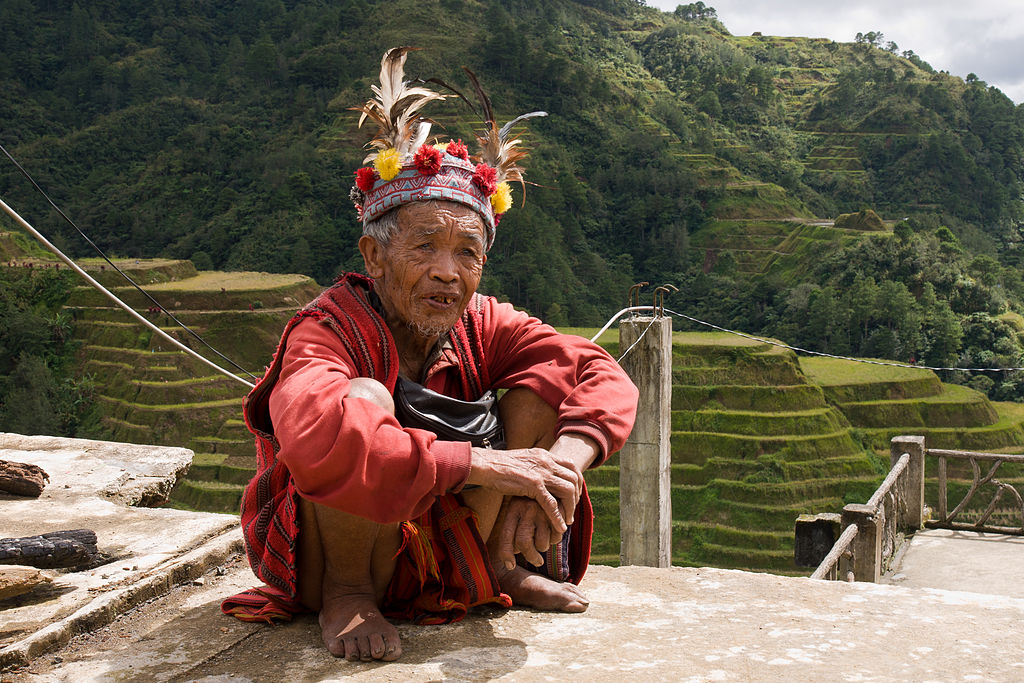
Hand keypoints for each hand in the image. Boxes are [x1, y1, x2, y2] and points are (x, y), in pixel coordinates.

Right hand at [466, 445, 583, 533]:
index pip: (572, 466)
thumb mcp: (524, 460)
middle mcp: (547, 462)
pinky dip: (558, 517)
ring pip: (567, 491)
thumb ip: (536, 466)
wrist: (486, 464)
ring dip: (570, 508)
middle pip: (574, 479)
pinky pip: (551, 504)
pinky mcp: (533, 485)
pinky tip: (559, 527)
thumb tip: (542, 474)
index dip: (577, 482)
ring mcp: (541, 473)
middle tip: (572, 510)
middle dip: (577, 497)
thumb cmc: (499, 465)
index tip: (575, 495)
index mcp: (545, 455)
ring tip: (567, 521)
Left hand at [495, 497, 559, 569]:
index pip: (505, 536)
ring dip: (543, 547)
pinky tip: (554, 530)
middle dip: (531, 557)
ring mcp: (542, 511)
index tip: (510, 566)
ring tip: (544, 539)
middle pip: (523, 543)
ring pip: (541, 544)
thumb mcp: (517, 509)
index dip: (505, 554)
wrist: (549, 482)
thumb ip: (513, 530)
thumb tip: (509, 563)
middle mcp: (526, 509)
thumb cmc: (530, 502)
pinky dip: (555, 539)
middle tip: (537, 561)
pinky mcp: (559, 513)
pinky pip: (556, 538)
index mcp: (513, 509)